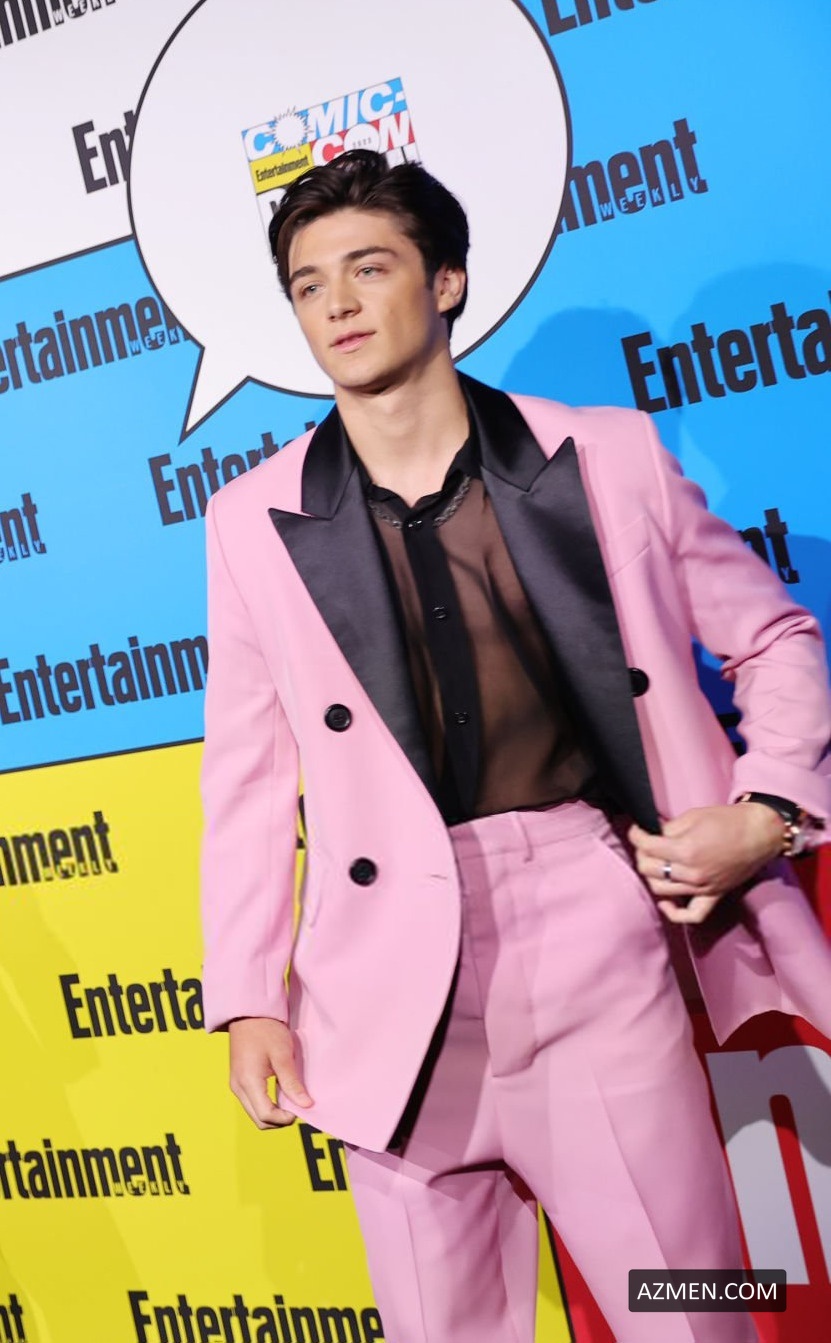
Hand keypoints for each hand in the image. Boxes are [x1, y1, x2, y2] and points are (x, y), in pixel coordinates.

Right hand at [228, 1017, 312, 1128]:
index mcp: (248, 1082)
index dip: (285, 1118)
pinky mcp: (239, 1080)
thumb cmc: (266, 1029)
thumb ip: (292, 1082)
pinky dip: (267, 1104)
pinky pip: (253, 1102)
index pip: (266, 1115)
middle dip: (279, 1120)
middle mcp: (238, 1087)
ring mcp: (236, 1085)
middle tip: (298, 1106)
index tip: (302, 1108)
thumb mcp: (282, 1055)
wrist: (248, 1013)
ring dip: (273, 1113)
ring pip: (255, 1113)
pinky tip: (281, 1092)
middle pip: (259, 1120)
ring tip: (291, 1099)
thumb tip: (306, 1105)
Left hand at [628, 803, 784, 924]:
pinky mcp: (713, 895)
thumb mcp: (693, 816)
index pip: (647, 847)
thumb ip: (668, 829)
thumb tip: (652, 835)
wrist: (760, 832)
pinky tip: (665, 901)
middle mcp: (692, 873)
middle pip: (649, 870)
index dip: (636, 835)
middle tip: (645, 844)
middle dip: (642, 854)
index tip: (637, 830)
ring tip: (654, 863)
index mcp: (686, 850)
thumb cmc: (729, 821)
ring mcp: (703, 887)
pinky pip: (691, 915)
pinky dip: (674, 912)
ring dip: (652, 876)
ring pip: (661, 890)